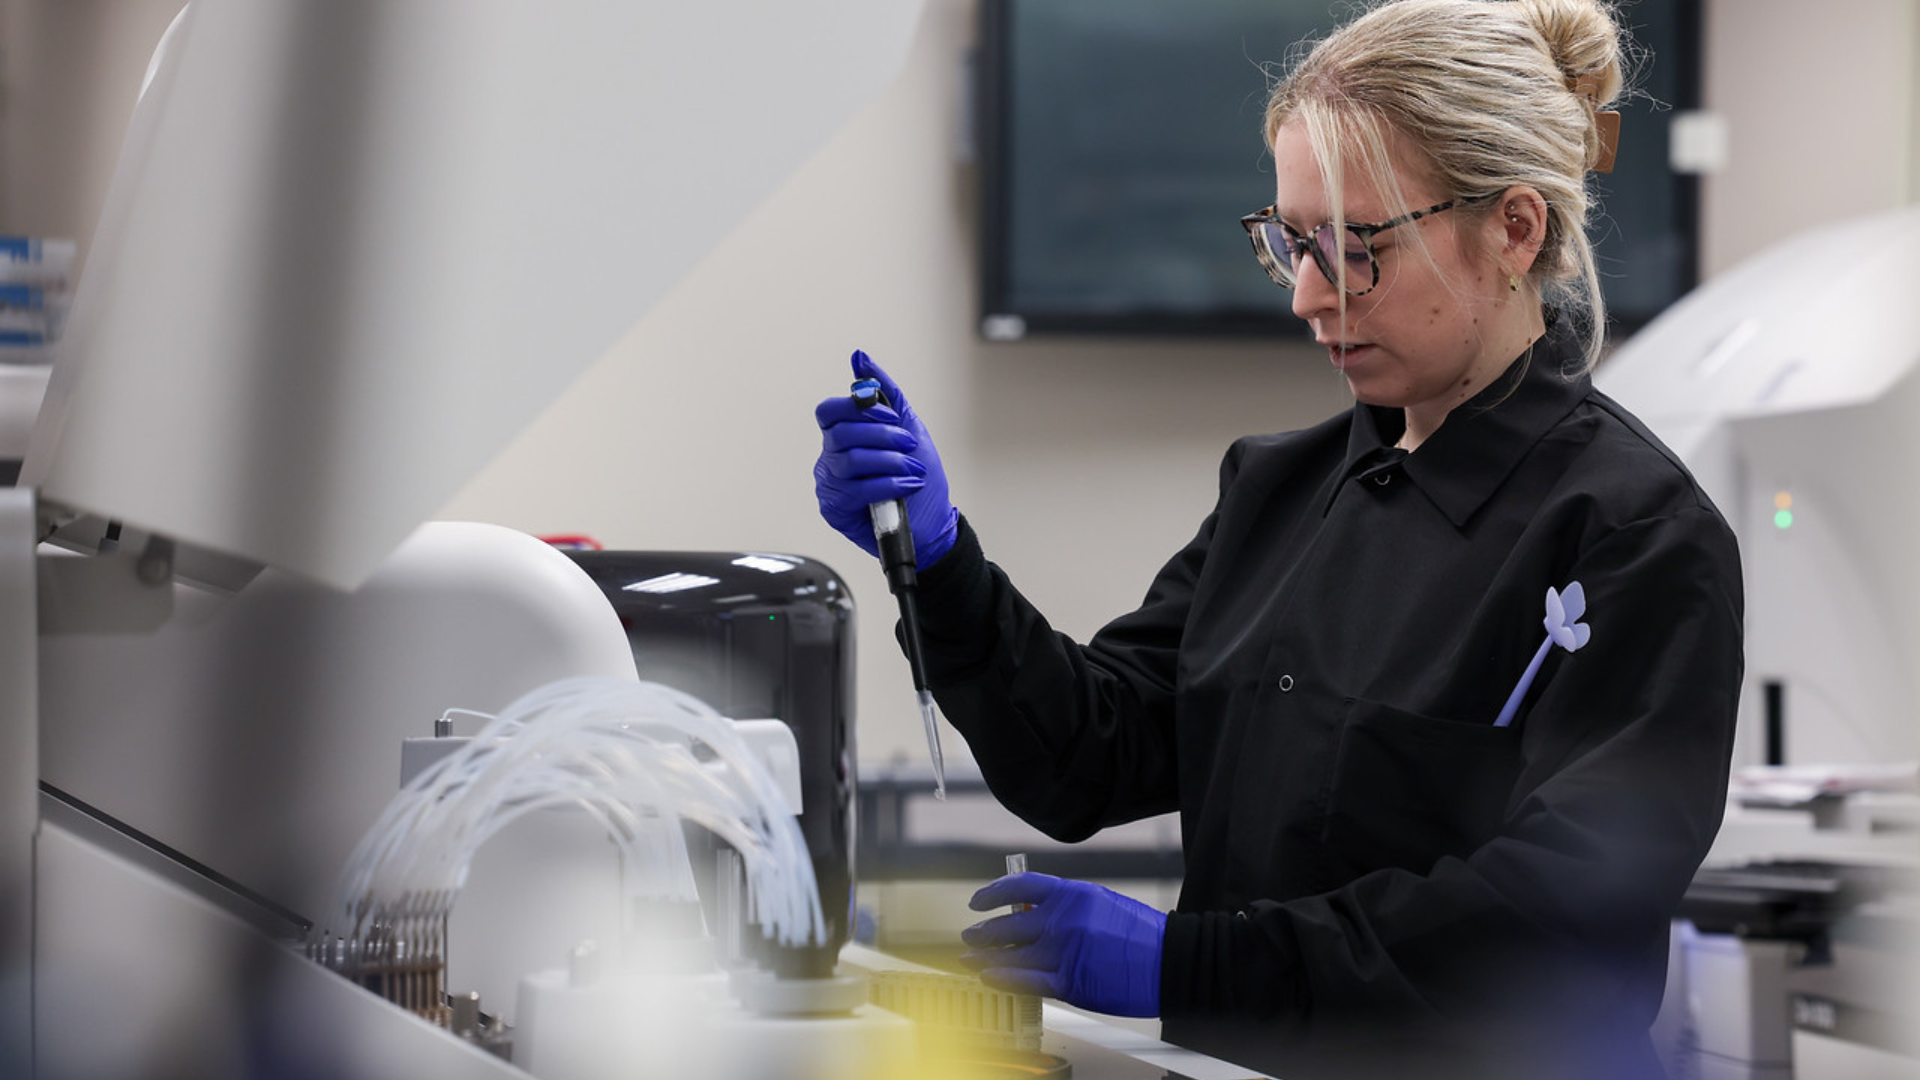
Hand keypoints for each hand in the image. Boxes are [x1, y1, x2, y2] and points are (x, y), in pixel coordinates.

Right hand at [812, 349, 958, 567]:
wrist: (933, 522)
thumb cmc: (918, 475)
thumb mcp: (909, 428)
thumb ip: (886, 394)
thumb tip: (860, 358)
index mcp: (843, 435)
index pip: (829, 411)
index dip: (857, 409)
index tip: (890, 415)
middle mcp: (831, 458)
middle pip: (841, 434)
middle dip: (882, 436)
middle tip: (909, 444)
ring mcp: (830, 485)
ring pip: (851, 461)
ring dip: (891, 462)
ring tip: (914, 471)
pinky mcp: (836, 510)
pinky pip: (857, 490)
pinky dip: (888, 484)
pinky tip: (907, 487)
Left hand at [959, 872, 1165, 1017]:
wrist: (1170, 962)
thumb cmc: (1142, 935)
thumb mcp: (1101, 904)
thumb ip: (1066, 908)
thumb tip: (1034, 915)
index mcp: (1072, 894)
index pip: (1020, 887)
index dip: (993, 893)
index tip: (978, 901)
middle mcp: (1062, 920)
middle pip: (1008, 924)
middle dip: (983, 931)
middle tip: (971, 935)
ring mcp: (1063, 952)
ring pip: (1010, 955)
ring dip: (985, 958)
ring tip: (970, 960)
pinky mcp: (1069, 982)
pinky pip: (1025, 981)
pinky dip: (1002, 979)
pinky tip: (989, 977)